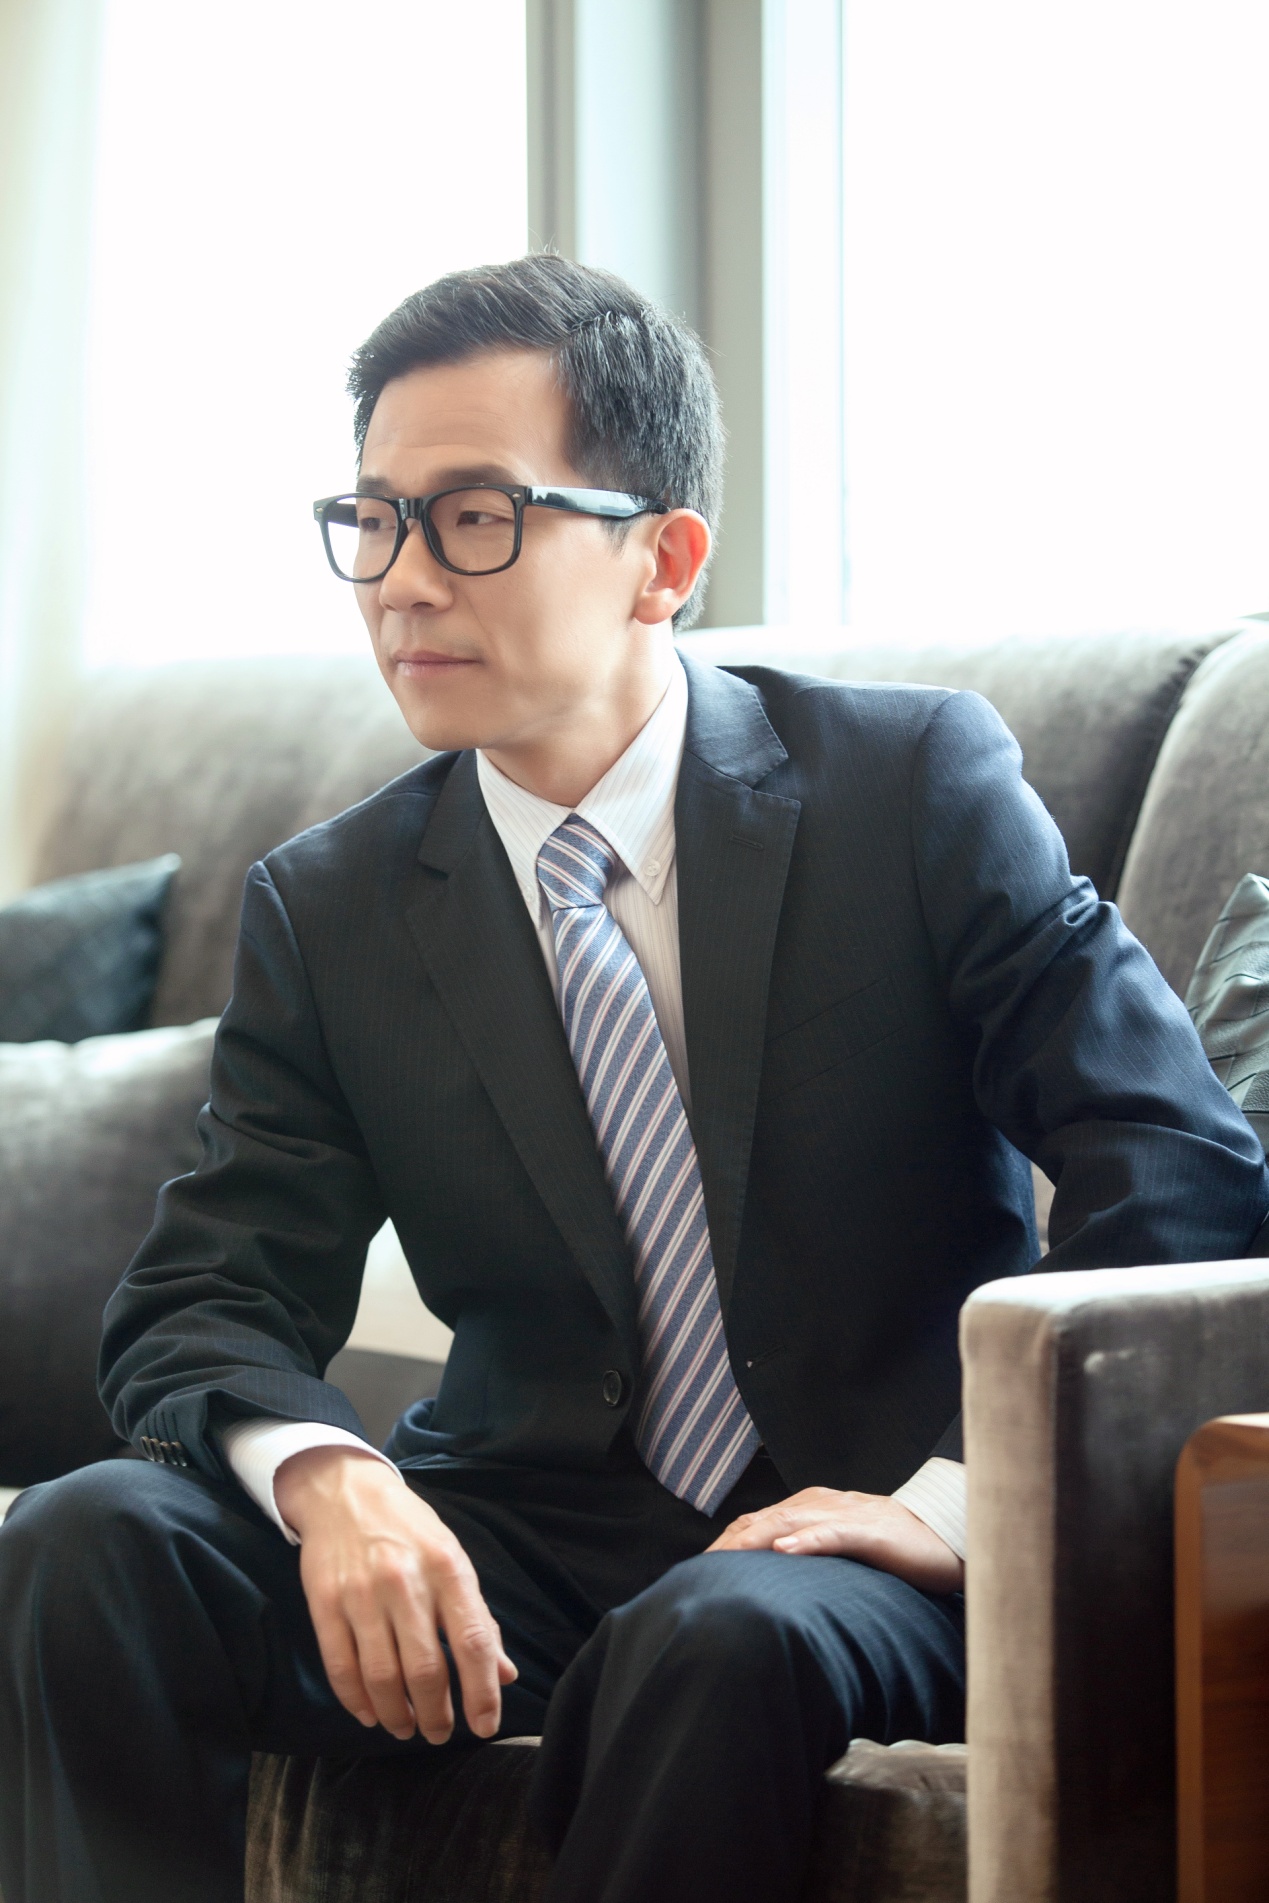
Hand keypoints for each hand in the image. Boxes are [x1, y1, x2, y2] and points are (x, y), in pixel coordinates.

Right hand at [274, 1446, 516, 1743]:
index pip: (472, 1641)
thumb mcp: (452, 1559)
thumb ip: (477, 1617)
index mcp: (447, 1568)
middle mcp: (406, 1582)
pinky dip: (356, 1701)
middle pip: (426, 1669)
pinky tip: (369, 1713)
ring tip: (405, 1728)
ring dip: (397, 1715)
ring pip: (382, 1676)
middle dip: (436, 1715)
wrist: (344, 1491)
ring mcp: (361, 1594)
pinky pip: (341, 1666)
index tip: (485, 1726)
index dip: (482, 1692)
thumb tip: (505, 1674)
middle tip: (439, 1734)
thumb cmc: (409, 1530)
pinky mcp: (325, 1603)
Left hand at [706, 1486, 963, 1593]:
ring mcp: (845, 1514)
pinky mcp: (869, 1530)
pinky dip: (807, 1538)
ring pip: (790, 1520)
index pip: (757, 1523)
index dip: (727, 1544)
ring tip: (726, 1558)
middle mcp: (821, 1504)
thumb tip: (776, 1575)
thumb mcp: (843, 1550)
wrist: (944, 1536)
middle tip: (699, 1571)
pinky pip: (833, 1532)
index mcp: (812, 1508)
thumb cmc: (894, 1548)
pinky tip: (786, 1549)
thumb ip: (811, 1554)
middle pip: (764, 1519)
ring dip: (755, 1538)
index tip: (699, 1571)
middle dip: (729, 1544)